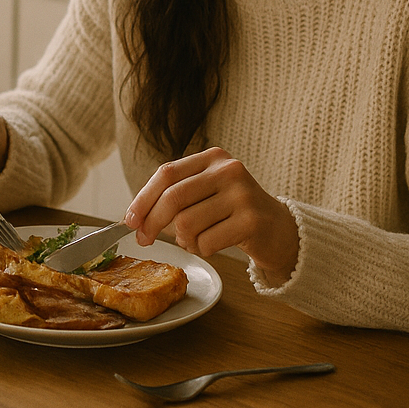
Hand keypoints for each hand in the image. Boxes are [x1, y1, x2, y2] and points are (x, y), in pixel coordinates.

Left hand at [125, 147, 299, 284]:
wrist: (279, 230)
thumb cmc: (233, 212)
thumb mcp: (206, 192)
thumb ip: (175, 196)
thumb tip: (134, 218)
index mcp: (213, 158)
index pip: (166, 174)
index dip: (142, 198)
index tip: (129, 220)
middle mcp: (228, 170)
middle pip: (173, 198)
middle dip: (152, 223)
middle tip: (145, 240)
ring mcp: (242, 194)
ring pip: (187, 223)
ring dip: (183, 240)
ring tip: (195, 240)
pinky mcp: (252, 221)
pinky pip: (206, 242)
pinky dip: (201, 249)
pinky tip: (212, 246)